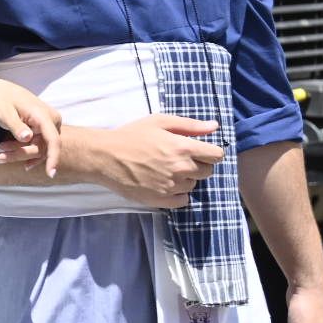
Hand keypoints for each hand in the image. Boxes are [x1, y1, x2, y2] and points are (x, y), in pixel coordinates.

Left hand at [0, 78, 62, 176]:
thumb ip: (16, 126)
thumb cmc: (2, 101)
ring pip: (40, 148)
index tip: (50, 173)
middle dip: (21, 154)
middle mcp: (52, 120)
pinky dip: (27, 153)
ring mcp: (51, 125)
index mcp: (44, 115)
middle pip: (42, 147)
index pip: (53, 140)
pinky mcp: (46, 130)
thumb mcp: (5, 113)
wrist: (3, 91)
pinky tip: (22, 163)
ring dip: (21, 154)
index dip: (53, 157)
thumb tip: (27, 138)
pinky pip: (41, 146)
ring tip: (0, 156)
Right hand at [96, 115, 224, 207]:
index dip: (210, 152)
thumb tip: (214, 127)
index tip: (200, 151)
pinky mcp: (161, 200)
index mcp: (184, 148)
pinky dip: (178, 194)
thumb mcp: (159, 122)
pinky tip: (165, 184)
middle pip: (207, 172)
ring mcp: (172, 186)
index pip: (216, 155)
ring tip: (166, 170)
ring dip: (186, 179)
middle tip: (178, 159)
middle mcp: (182, 169)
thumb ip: (189, 125)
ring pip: (193, 185)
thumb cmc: (131, 135)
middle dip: (198, 165)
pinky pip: (182, 200)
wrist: (105, 157)